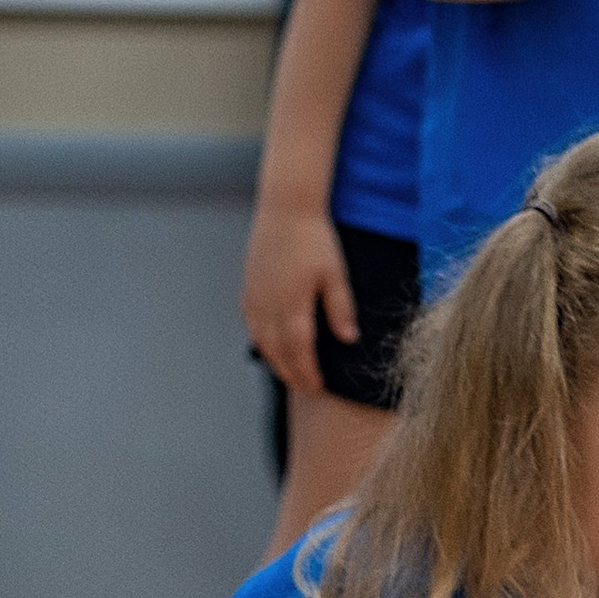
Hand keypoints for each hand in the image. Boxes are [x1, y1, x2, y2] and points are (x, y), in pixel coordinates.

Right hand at [242, 200, 353, 385]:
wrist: (286, 209)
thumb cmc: (315, 239)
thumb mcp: (336, 274)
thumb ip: (341, 308)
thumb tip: (349, 339)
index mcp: (292, 305)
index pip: (299, 351)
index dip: (308, 372)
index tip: (318, 387)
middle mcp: (269, 306)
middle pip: (278, 352)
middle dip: (292, 373)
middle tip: (307, 388)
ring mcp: (255, 297)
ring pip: (261, 340)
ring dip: (276, 361)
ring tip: (290, 374)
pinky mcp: (249, 287)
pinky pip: (251, 324)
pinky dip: (261, 340)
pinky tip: (270, 345)